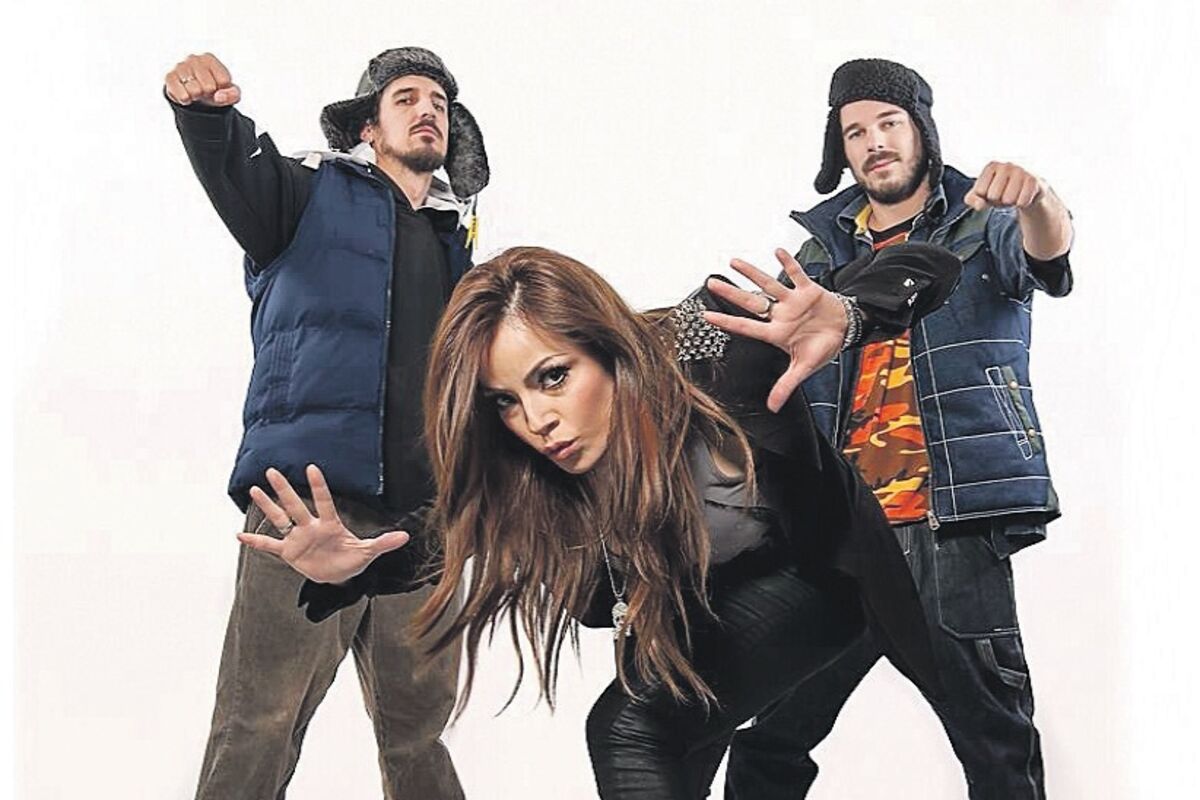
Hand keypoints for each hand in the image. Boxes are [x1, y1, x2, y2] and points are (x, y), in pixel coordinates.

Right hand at [164, 52, 240, 106]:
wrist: (195, 94)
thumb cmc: (215, 90)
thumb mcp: (231, 93)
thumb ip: (233, 94)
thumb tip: (219, 96)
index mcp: (209, 59)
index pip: (223, 80)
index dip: (222, 89)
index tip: (217, 86)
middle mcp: (193, 59)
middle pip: (209, 86)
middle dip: (208, 93)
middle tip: (204, 90)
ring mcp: (180, 67)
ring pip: (195, 91)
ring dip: (197, 97)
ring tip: (196, 91)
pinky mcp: (170, 77)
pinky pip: (182, 95)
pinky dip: (186, 100)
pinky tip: (187, 96)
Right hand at [237, 464, 410, 583]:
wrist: (338, 576)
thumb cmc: (352, 560)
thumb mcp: (368, 552)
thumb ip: (383, 543)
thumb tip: (406, 536)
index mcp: (330, 524)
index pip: (323, 502)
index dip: (318, 486)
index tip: (312, 468)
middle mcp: (310, 527)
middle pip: (295, 505)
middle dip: (284, 489)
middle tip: (272, 470)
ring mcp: (298, 538)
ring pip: (280, 518)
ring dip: (268, 506)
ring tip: (254, 489)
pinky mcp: (290, 552)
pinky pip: (270, 545)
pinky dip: (256, 541)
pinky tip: (239, 536)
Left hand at [702, 248, 846, 412]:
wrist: (845, 330)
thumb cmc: (823, 347)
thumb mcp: (804, 368)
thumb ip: (786, 385)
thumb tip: (772, 407)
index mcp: (776, 333)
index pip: (746, 326)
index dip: (726, 322)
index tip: (706, 316)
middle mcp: (780, 315)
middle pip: (751, 302)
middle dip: (731, 293)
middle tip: (710, 283)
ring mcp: (792, 301)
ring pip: (768, 284)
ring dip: (752, 273)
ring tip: (733, 262)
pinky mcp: (808, 290)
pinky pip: (796, 275)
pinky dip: (788, 263)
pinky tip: (777, 252)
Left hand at [964, 161, 1045, 210]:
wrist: (1026, 191)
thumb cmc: (1000, 191)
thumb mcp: (981, 195)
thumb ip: (972, 200)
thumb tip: (979, 205)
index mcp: (991, 166)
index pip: (980, 191)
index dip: (985, 197)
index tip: (992, 191)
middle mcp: (1006, 165)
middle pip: (994, 195)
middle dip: (998, 200)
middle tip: (1004, 194)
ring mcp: (1021, 171)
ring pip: (1008, 199)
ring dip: (1010, 202)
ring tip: (1013, 195)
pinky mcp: (1033, 180)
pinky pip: (1022, 201)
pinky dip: (1021, 204)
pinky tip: (1023, 196)